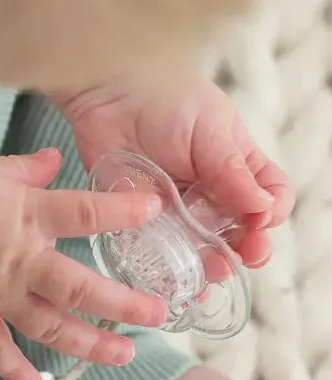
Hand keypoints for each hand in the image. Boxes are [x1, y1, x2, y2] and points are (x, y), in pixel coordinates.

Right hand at [0, 149, 167, 379]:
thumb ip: (24, 169)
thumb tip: (53, 159)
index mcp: (30, 219)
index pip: (88, 214)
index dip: (123, 213)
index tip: (156, 213)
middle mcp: (25, 263)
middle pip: (83, 289)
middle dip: (125, 304)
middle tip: (160, 315)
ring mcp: (0, 297)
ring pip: (52, 327)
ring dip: (89, 344)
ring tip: (123, 355)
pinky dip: (16, 372)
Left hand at [59, 75, 291, 268]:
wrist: (107, 96)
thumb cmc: (164, 98)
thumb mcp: (210, 129)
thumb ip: (233, 170)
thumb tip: (264, 207)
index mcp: (238, 166)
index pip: (270, 197)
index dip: (271, 215)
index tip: (262, 224)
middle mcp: (211, 193)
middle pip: (239, 232)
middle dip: (244, 250)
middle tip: (241, 258)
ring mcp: (177, 210)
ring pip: (202, 249)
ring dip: (210, 267)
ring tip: (209, 275)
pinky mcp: (142, 220)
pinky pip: (159, 253)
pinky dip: (169, 271)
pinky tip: (174, 283)